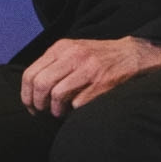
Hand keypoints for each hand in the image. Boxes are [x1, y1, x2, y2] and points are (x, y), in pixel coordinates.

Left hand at [20, 36, 160, 116]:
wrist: (133, 54)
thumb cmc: (98, 58)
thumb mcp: (72, 51)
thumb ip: (52, 65)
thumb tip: (31, 90)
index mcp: (61, 48)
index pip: (30, 74)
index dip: (26, 95)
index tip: (31, 107)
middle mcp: (73, 56)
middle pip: (41, 85)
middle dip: (38, 104)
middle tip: (43, 112)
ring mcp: (88, 69)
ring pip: (56, 94)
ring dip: (55, 110)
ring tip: (60, 113)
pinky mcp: (102, 83)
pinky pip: (77, 103)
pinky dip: (74, 111)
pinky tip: (77, 110)